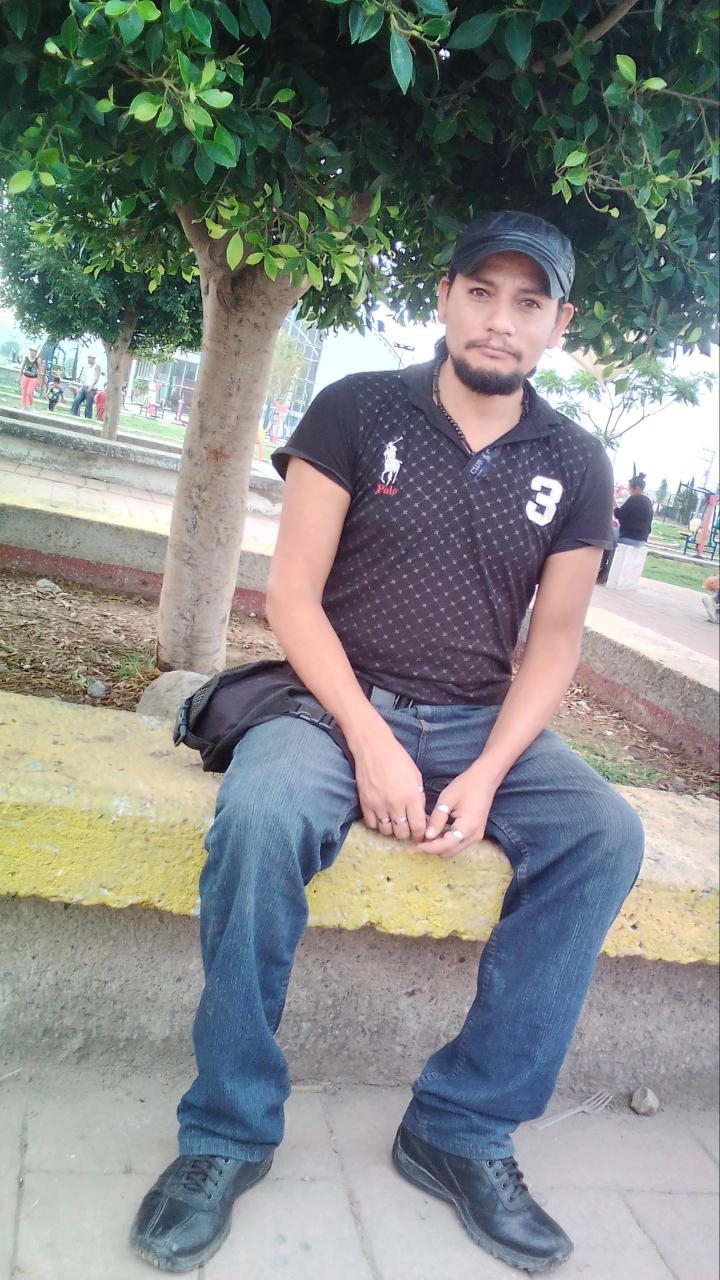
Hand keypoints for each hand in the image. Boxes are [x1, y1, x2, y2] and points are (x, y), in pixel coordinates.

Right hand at [352, 726, 425, 842]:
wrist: (373, 748)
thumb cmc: (398, 759)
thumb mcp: (416, 777)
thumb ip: (419, 798)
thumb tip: (421, 817)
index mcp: (411, 796)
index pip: (418, 827)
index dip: (420, 833)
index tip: (419, 832)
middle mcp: (395, 804)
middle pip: (402, 833)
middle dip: (406, 832)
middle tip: (406, 826)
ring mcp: (378, 805)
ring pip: (386, 831)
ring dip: (391, 828)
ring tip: (394, 821)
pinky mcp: (365, 803)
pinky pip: (372, 824)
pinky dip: (377, 823)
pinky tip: (381, 816)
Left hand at [416, 766, 496, 858]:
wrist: (485, 779)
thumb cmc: (466, 786)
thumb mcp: (447, 799)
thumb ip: (437, 819)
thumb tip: (427, 836)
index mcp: (467, 827)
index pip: (445, 845)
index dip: (429, 848)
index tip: (415, 847)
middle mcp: (474, 836)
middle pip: (449, 851)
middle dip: (433, 847)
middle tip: (420, 835)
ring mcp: (476, 836)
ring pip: (453, 849)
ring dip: (439, 844)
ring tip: (429, 828)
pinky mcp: (475, 833)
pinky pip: (458, 843)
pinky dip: (446, 839)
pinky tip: (438, 827)